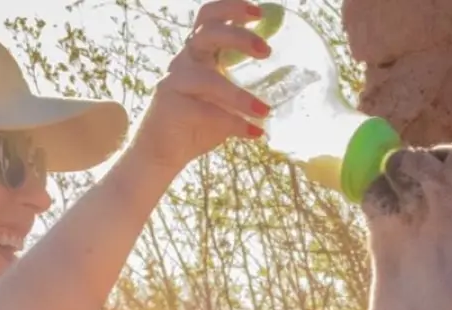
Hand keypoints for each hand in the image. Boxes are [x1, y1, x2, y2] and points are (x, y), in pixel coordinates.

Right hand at [123, 0, 272, 174]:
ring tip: (265, 111)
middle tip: (266, 51)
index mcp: (198, 53)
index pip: (209, 18)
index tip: (259, 12)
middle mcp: (184, 61)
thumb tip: (290, 83)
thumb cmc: (197, 122)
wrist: (160, 153)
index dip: (231, 8)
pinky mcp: (171, 107)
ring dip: (239, 95)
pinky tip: (255, 133)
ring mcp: (174, 83)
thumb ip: (245, 87)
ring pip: (208, 79)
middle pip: (207, 34)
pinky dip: (235, 124)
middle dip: (239, 37)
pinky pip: (208, 113)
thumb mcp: (224, 99)